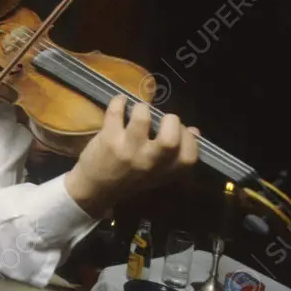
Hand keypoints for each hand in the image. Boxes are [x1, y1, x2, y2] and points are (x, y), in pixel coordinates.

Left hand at [65, 95, 199, 216]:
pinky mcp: (108, 139)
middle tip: (161, 118)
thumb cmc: (129, 178)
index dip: (189, 138)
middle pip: (170, 139)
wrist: (95, 189)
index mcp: (165, 172)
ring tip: (138, 109)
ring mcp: (127, 150)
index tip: (180, 130)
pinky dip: (119, 102)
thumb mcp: (157, 173)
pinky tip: (121, 101)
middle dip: (171, 121)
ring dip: (142, 108)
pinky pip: (116, 113)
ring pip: (141, 119)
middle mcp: (149, 162)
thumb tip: (194, 130)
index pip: (189, 156)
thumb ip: (176, 156)